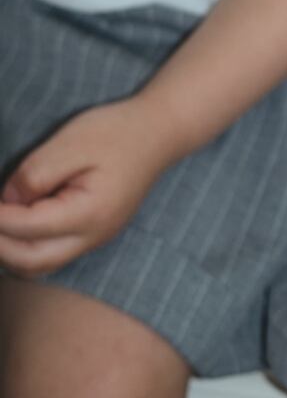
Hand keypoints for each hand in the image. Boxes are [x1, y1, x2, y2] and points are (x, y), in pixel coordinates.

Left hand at [0, 98, 174, 276]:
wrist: (160, 132)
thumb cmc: (116, 132)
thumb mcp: (72, 141)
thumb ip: (36, 173)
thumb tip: (7, 199)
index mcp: (90, 213)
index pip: (28, 228)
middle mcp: (93, 235)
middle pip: (31, 261)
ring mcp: (95, 238)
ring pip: (40, 265)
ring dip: (10, 252)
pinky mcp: (93, 234)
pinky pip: (52, 254)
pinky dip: (26, 246)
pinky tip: (16, 223)